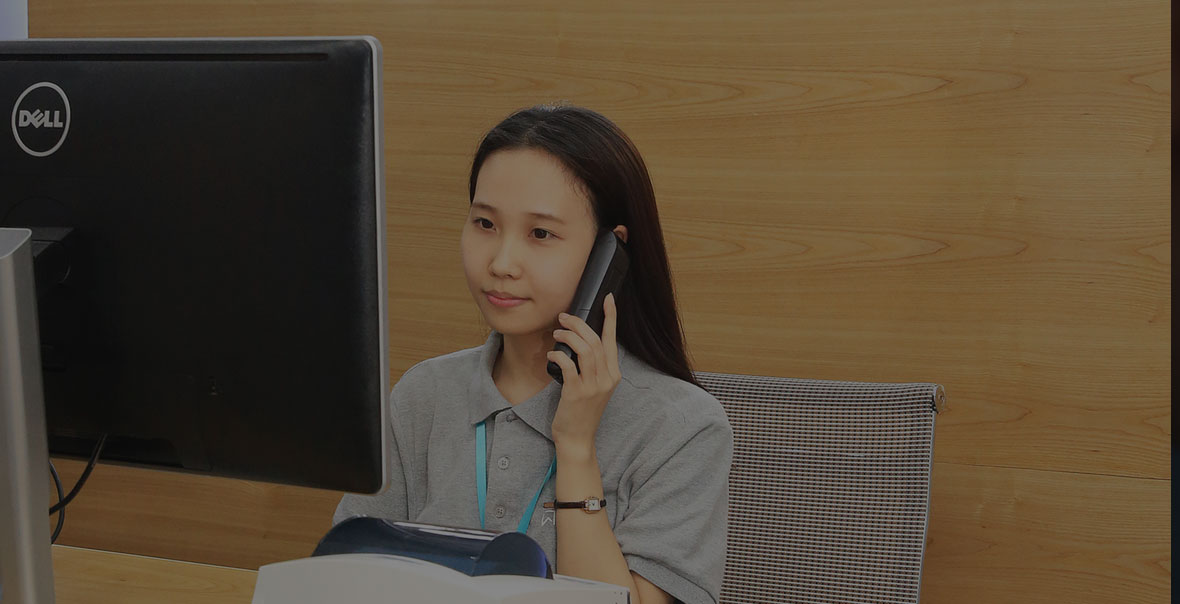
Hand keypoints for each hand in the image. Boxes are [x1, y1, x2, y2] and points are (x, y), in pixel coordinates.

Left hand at [547, 293, 620, 454]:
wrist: (577, 438)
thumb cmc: (581, 411)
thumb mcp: (593, 387)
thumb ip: (591, 366)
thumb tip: (577, 341)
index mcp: (613, 374)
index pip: (613, 340)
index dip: (611, 317)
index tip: (608, 299)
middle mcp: (607, 378)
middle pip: (595, 340)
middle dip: (578, 324)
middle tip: (563, 317)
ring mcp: (593, 386)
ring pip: (585, 349)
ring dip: (569, 336)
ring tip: (557, 333)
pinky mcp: (577, 392)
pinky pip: (569, 364)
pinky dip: (559, 354)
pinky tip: (552, 353)